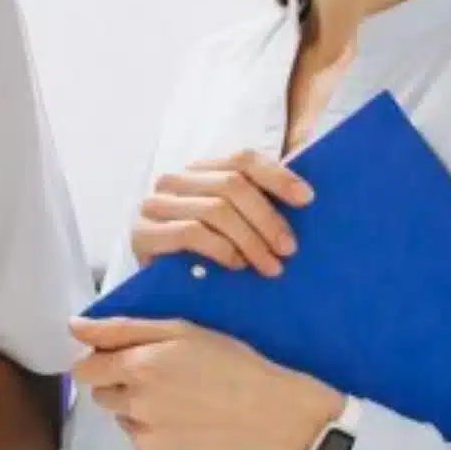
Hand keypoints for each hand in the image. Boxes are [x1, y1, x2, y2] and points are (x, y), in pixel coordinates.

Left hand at [68, 315, 341, 449]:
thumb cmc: (230, 363)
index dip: (101, 363)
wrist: (272, 414)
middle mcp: (134, 407)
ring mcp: (146, 441)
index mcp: (137, 369)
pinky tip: (189, 429)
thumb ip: (120, 328)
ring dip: (142, 414)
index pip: (84, 369)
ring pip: (124, 423)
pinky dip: (159, 441)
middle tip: (165, 381)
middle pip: (102, 396)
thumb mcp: (180, 331)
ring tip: (183, 406)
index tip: (125, 362)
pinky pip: (144, 449)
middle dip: (123, 387)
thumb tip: (73, 327)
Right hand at [131, 150, 313, 279]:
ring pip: (215, 209)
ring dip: (250, 240)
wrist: (156, 290)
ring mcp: (155, 205)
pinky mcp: (143, 232)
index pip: (243, 159)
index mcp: (201, 171)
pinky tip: (237, 265)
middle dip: (267, 218)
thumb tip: (307, 197)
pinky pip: (191, 233)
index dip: (277, 176)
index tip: (307, 199)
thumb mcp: (235, 227)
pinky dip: (221, 249)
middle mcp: (175, 180)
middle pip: (232, 185)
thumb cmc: (205, 257)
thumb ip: (259, 207)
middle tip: (289, 248)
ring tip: (270, 266)